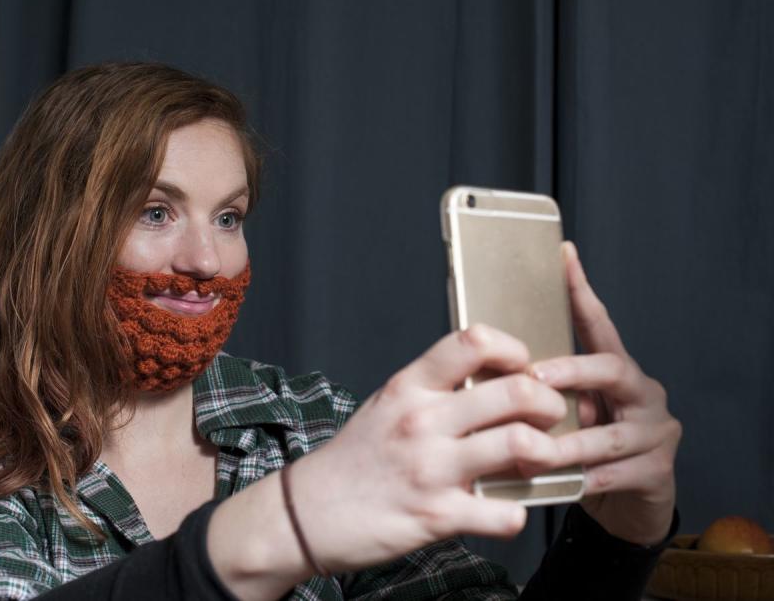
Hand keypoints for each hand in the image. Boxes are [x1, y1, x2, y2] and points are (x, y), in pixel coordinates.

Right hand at [288, 324, 570, 573]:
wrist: (308, 513)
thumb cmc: (354, 459)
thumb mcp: (386, 406)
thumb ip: (433, 391)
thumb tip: (491, 381)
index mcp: (409, 387)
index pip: (473, 342)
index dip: (513, 350)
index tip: (522, 368)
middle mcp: (422, 421)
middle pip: (515, 392)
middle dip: (549, 403)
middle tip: (549, 417)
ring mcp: (431, 468)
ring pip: (521, 444)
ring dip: (547, 453)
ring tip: (541, 459)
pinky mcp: (438, 515)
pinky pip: (505, 513)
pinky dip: (518, 513)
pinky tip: (508, 509)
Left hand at [529, 242, 681, 545]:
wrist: (627, 505)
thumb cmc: (585, 449)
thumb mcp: (567, 412)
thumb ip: (544, 389)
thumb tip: (486, 362)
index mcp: (616, 371)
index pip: (598, 323)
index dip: (580, 290)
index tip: (563, 255)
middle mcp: (641, 392)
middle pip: (612, 368)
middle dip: (572, 371)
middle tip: (535, 377)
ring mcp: (655, 430)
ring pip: (610, 432)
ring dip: (569, 442)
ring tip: (534, 449)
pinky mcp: (658, 471)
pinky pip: (615, 474)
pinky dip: (583, 479)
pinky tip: (560, 482)